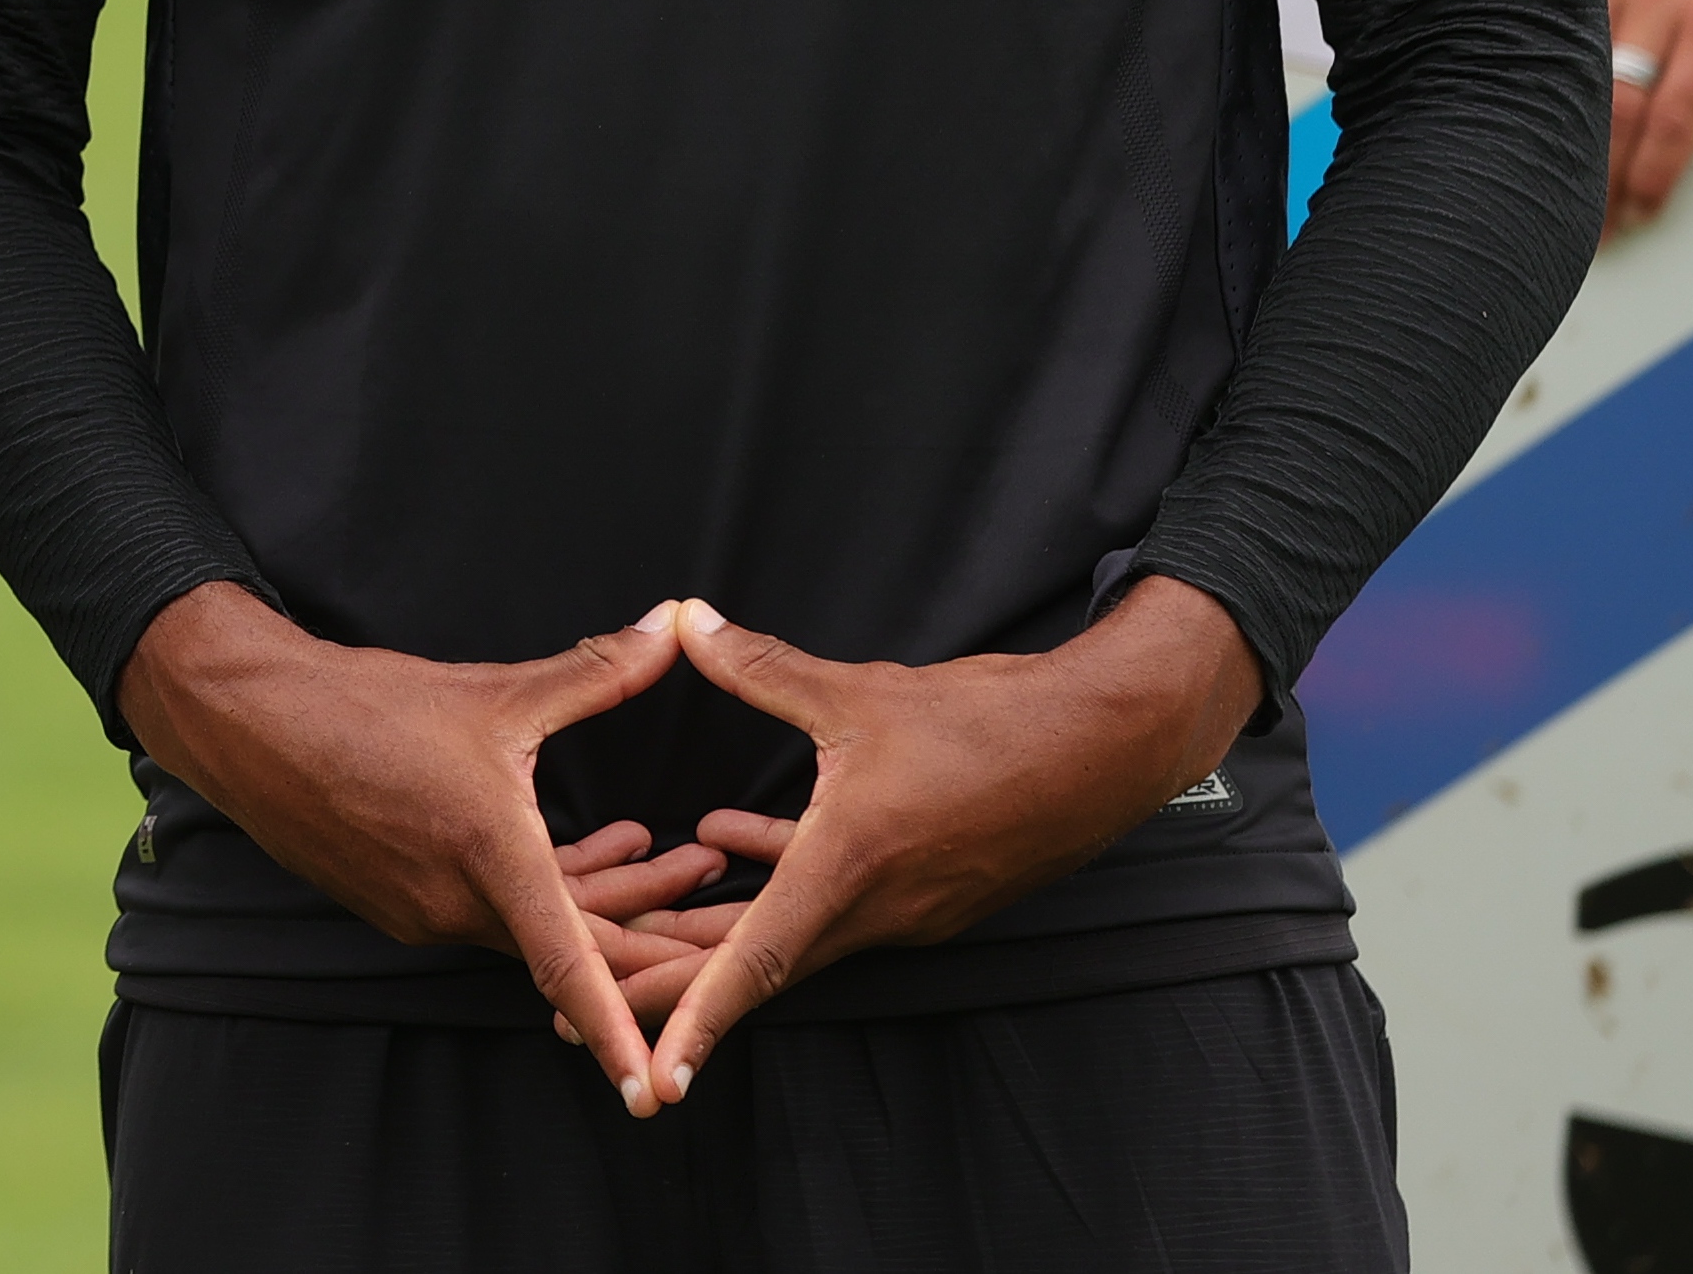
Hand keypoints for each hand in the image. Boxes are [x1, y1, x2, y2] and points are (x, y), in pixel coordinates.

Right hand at [118, 582, 690, 1115]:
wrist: (252, 723)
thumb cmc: (367, 706)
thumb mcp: (495, 691)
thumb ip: (594, 672)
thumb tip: (671, 627)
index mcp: (488, 857)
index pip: (570, 963)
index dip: (620, 1029)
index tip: (654, 1090)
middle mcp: (456, 905)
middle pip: (574, 948)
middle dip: (651, 930)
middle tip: (714, 904)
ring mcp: (426, 911)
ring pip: (539, 927)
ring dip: (603, 899)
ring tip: (665, 850)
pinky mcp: (404, 903)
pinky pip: (499, 915)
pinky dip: (552, 892)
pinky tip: (598, 845)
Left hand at [598, 580, 1258, 1103]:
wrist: (1103, 747)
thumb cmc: (991, 723)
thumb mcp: (860, 690)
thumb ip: (762, 664)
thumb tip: (684, 620)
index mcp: (850, 871)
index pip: (755, 960)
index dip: (694, 1015)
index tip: (650, 1073)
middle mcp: (874, 909)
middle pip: (756, 966)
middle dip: (672, 986)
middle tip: (589, 1005)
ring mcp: (901, 907)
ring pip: (786, 933)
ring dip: (714, 932)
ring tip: (633, 933)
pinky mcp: (920, 888)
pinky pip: (823, 900)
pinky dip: (770, 879)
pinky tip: (722, 842)